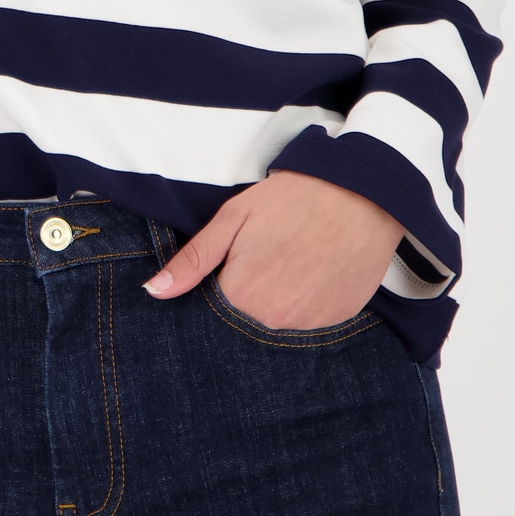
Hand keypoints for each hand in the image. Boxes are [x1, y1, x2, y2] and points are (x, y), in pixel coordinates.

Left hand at [142, 171, 403, 330]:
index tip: (235, 263)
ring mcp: (310, 324)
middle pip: (246, 320)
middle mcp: (274, 320)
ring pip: (279, 321)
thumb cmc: (292, 199)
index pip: (213, 310)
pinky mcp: (339, 319)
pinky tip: (316, 270)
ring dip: (279, 300)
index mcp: (242, 295)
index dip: (221, 284)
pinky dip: (309, 302)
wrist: (361, 191)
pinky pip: (311, 320)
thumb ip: (192, 260)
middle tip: (268, 256)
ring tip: (294, 259)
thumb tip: (153, 292)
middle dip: (248, 295)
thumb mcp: (233, 218)